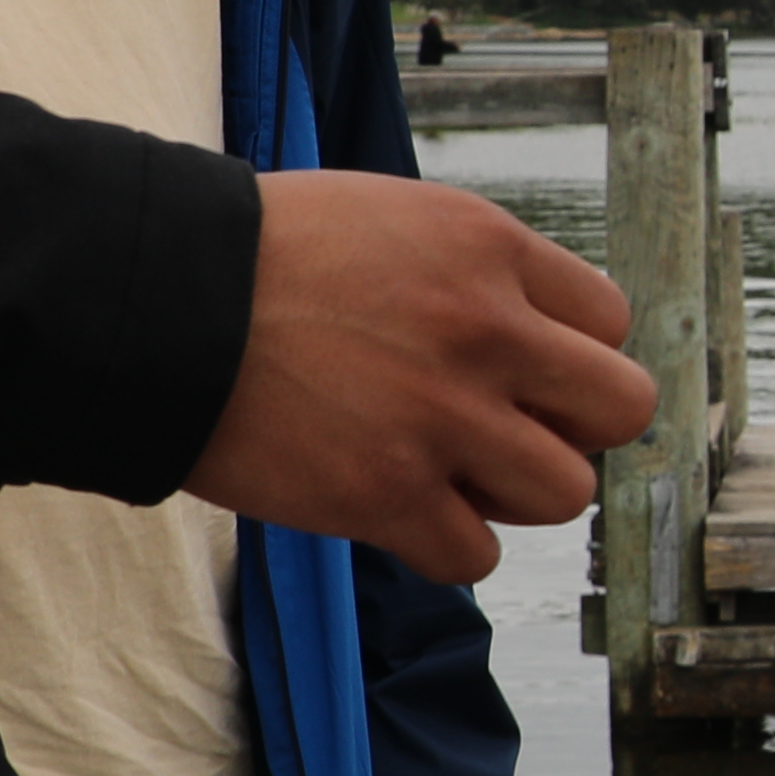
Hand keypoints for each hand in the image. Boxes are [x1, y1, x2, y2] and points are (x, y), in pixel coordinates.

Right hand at [190, 170, 655, 580]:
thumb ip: (474, 270)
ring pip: (562, 493)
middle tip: (512, 428)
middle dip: (575, 428)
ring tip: (448, 469)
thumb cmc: (258, 255)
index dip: (569, 355)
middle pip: (620, 410)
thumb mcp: (390, 218)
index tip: (523, 369)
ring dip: (512, 492)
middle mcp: (485, 331)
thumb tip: (536, 333)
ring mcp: (441, 418)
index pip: (610, 322)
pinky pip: (475, 557)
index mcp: (488, 248)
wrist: (154, 302)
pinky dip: (445, 545)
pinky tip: (400, 510)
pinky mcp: (386, 494)